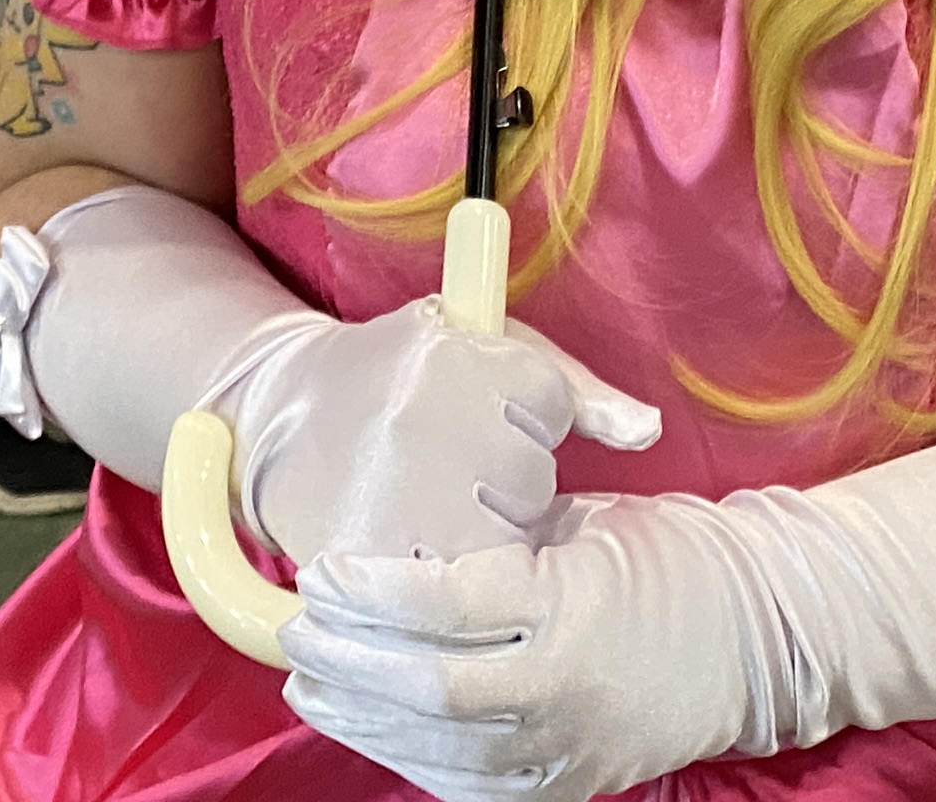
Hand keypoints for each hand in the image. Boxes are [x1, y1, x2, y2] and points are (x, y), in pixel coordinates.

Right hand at [224, 298, 663, 568]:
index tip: (480, 405)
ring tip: (437, 499)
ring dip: (480, 534)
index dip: (526, 413)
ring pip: (496, 543)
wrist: (287, 408)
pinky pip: (445, 590)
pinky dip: (443, 576)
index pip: (547, 405)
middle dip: (506, 481)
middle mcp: (419, 423)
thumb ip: (574, 389)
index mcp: (450, 358)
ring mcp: (387, 494)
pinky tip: (421, 541)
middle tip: (456, 460)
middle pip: (527, 483)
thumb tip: (648, 431)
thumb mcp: (486, 346)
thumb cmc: (408, 373)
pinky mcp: (361, 556)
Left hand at [283, 498, 755, 801]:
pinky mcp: (570, 789)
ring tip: (312, 682)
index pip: (446, 602)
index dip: (371, 588)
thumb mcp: (586, 522)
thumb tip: (408, 540)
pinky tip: (372, 730)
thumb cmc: (669, 559)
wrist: (758, 641)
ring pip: (439, 748)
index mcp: (570, 602)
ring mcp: (567, 748)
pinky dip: (412, 761)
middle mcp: (564, 685)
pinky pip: (472, 788)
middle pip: (427, 685)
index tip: (322, 569)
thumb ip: (502, 537)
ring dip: (362, 718)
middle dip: (348, 659)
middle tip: (298, 626)